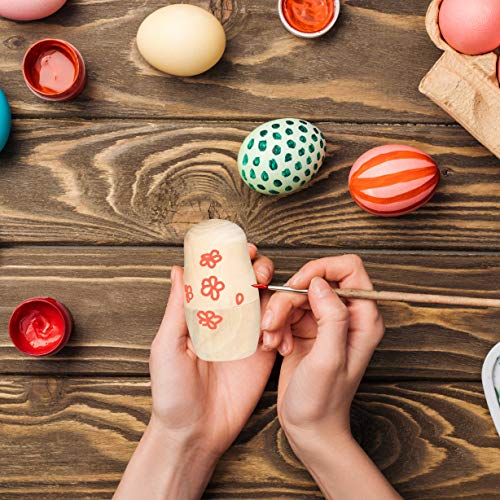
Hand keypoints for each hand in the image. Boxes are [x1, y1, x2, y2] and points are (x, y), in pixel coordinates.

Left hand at [115, 245, 274, 499]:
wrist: (195, 433)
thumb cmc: (173, 392)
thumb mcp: (168, 346)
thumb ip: (178, 308)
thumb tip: (178, 270)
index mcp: (203, 314)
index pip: (220, 276)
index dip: (232, 258)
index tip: (241, 248)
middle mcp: (226, 320)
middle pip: (248, 282)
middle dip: (258, 269)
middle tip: (257, 273)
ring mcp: (247, 335)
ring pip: (267, 300)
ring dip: (273, 295)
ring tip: (265, 313)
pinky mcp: (263, 354)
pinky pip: (279, 329)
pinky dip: (282, 326)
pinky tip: (273, 340)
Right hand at [260, 255, 397, 499]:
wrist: (309, 427)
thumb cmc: (323, 401)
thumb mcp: (328, 359)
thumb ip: (331, 317)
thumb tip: (320, 283)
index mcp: (363, 318)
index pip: (349, 269)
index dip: (321, 269)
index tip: (298, 285)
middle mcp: (346, 316)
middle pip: (315, 282)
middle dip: (289, 299)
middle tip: (274, 322)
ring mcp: (325, 322)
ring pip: (296, 296)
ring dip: (278, 315)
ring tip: (272, 339)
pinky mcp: (307, 330)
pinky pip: (287, 312)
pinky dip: (276, 325)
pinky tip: (275, 346)